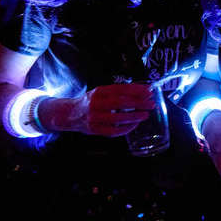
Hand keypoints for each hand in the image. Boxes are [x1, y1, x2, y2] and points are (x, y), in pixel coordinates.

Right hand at [38, 83, 154, 136]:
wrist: (69, 114)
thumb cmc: (90, 102)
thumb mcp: (101, 92)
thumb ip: (118, 92)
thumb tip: (143, 91)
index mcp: (99, 91)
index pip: (121, 89)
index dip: (136, 90)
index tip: (149, 91)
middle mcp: (96, 103)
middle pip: (120, 103)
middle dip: (138, 103)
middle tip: (151, 104)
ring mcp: (94, 117)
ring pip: (117, 118)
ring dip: (134, 117)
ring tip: (145, 115)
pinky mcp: (94, 129)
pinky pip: (113, 131)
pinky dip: (125, 129)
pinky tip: (134, 125)